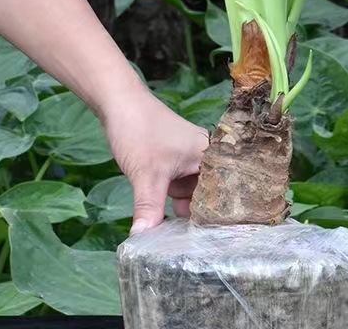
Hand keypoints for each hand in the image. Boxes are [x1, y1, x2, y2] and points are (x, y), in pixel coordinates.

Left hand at [101, 86, 209, 234]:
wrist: (120, 103)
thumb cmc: (140, 132)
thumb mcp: (146, 175)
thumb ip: (149, 209)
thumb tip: (142, 239)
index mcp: (212, 154)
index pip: (227, 191)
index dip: (222, 215)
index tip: (216, 239)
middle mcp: (207, 155)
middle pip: (212, 193)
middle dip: (202, 215)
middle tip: (196, 244)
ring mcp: (191, 157)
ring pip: (195, 190)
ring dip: (187, 207)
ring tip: (181, 235)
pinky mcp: (177, 159)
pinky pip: (182, 184)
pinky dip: (176, 198)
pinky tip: (168, 217)